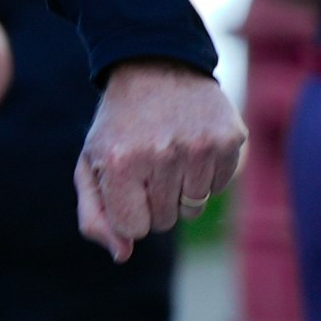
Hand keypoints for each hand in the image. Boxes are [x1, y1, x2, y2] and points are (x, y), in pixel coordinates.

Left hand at [71, 57, 244, 261]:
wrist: (155, 66)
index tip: (126, 183)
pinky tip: (192, 143)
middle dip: (154, 200)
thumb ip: (95, 215)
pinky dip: (207, 173)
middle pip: (167, 220)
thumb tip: (123, 254)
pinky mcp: (230, 139)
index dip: (131, 210)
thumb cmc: (119, 126)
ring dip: (181, 188)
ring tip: (168, 151)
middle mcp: (161, 155)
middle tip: (147, 162)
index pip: (136, 228)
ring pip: (195, 207)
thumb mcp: (90, 165)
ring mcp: (200, 146)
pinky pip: (221, 186)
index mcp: (119, 163)